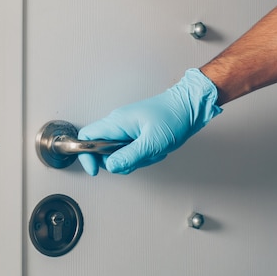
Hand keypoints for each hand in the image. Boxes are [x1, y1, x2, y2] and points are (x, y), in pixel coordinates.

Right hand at [77, 68, 221, 174]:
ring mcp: (126, 128)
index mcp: (117, 122)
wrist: (190, 106)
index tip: (95, 169)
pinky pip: (130, 150)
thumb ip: (129, 156)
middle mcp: (118, 124)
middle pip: (102, 150)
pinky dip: (142, 155)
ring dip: (134, 159)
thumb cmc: (173, 117)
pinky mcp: (135, 133)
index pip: (86, 137)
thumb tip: (110, 166)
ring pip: (118, 153)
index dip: (86, 155)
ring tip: (152, 151)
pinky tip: (155, 149)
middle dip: (119, 161)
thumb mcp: (152, 142)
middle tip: (137, 158)